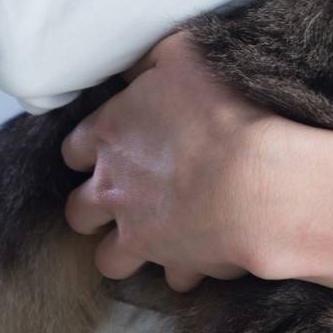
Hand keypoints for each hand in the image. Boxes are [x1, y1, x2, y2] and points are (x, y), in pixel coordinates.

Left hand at [61, 32, 332, 308]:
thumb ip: (153, 59)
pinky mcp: (178, 264)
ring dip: (128, 248)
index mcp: (110, 135)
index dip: (88, 149)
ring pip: (111, 258)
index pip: (74, 148)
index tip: (108, 146)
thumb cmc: (223, 110)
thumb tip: (137, 63)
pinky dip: (187, 266)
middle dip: (94, 207)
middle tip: (123, 196)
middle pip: (79, 211)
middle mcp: (114, 190)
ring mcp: (142, 234)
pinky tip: (205, 252)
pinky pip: (174, 277)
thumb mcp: (186, 55)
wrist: (258, 181)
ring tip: (153, 236)